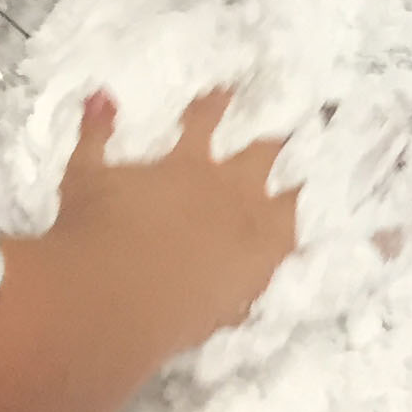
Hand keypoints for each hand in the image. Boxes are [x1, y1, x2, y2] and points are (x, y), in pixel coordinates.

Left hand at [49, 91, 298, 360]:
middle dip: (270, 144)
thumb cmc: (179, 318)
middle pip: (258, 156)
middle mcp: (222, 189)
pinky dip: (97, 123)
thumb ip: (235, 291)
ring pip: (196, 125)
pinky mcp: (112, 170)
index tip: (313, 175)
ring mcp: (167, 171)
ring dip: (208, 107)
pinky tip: (99, 103)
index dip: (303, 189)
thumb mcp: (222, 313)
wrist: (116, 295)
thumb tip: (239, 292)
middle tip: (281, 132)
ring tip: (219, 93)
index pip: (292, 204)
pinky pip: (100, 142)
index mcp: (257, 231)